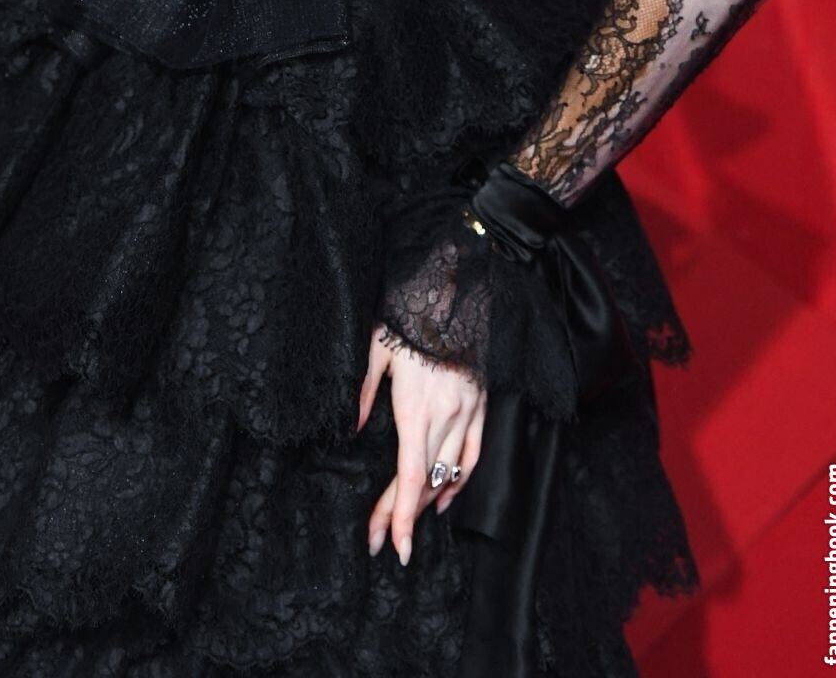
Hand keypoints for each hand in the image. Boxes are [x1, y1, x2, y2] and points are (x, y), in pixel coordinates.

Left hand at [356, 321, 486, 565]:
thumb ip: (362, 393)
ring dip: (428, 504)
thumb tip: (354, 431)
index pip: (408, 476)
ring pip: (450, 474)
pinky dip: (460, 481)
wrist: (450, 293)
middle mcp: (446, 416)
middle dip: (403, 517)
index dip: (398, 514)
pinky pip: (474, 454)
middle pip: (424, 482)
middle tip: (384, 542)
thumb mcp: (374, 350)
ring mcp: (467, 413)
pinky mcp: (481, 406)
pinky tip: (445, 499)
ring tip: (406, 524)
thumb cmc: (407, 318)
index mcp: (416, 408)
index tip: (389, 542)